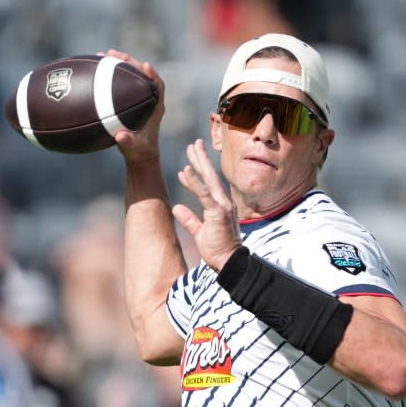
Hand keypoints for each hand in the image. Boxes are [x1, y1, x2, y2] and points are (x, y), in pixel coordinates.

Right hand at [103, 49, 165, 164]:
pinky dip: (113, 74)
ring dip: (120, 64)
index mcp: (156, 108)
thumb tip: (120, 135)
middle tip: (114, 54)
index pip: (158, 86)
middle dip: (130, 62)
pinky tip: (98, 68)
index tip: (145, 65)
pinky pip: (123, 83)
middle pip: (143, 74)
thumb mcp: (134, 147)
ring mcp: (140, 99)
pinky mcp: (131, 100)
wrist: (140, 155)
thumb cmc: (139, 151)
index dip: (152, 74)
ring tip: (104, 54)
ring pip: (132, 76)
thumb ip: (128, 141)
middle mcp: (149, 100)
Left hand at [173, 139, 241, 270]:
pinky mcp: (217, 213)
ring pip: (209, 179)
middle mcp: (224, 203)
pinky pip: (204, 193)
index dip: (200, 171)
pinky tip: (186, 169)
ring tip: (190, 148)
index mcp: (221, 207)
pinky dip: (194, 181)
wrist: (229, 263)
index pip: (210, 184)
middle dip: (202, 158)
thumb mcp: (200, 233)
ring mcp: (222, 206)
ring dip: (199, 163)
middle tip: (194, 143)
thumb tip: (176, 208)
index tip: (190, 161)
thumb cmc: (218, 251)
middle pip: (211, 176)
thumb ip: (190, 220)